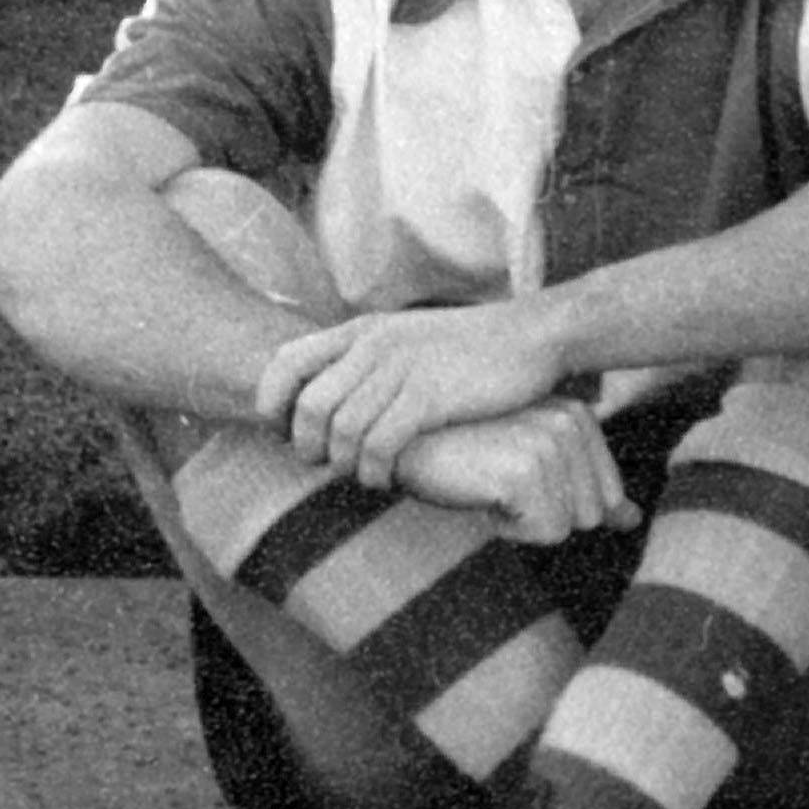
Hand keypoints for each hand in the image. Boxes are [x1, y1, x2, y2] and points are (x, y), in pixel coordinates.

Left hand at [264, 302, 570, 487]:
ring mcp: (404, 369)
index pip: (285, 363)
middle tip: (325, 463)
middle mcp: (376, 345)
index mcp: (365, 329)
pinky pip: (380, 444)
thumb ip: (366, 359)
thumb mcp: (409, 338)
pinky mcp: (432, 395)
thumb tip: (327, 398)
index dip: (273, 405)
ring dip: (343, 464)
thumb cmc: (471, 347)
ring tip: (360, 474)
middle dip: (307, 446)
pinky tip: (386, 478)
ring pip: (341, 430)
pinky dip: (373, 471)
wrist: (534, 335)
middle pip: (309, 406)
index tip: (286, 432)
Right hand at [395, 400, 636, 545]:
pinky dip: (508, 530)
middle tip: (497, 484)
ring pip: (569, 526)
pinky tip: (479, 495)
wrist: (396, 447)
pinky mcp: (526, 470)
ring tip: (487, 486)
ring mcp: (550, 443)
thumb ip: (586, 489)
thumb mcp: (529, 467)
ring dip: (524, 522)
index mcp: (579, 415)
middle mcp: (571, 422)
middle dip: (543, 516)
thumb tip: (634, 520)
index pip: (607, 497)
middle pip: (592, 514)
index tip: (515, 480)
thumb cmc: (461, 457)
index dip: (558, 506)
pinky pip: (545, 533)